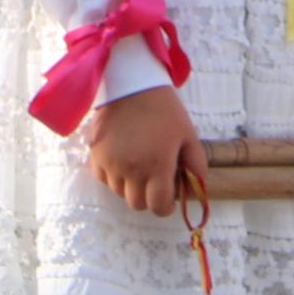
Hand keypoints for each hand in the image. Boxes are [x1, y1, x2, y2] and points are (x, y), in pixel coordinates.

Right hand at [90, 84, 206, 218]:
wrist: (132, 87)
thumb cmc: (164, 111)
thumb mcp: (189, 136)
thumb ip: (196, 166)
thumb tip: (197, 190)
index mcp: (157, 166)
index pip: (159, 207)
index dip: (166, 206)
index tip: (168, 195)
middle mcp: (132, 170)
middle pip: (138, 204)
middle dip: (149, 196)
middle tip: (154, 178)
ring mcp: (111, 165)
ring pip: (120, 193)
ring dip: (130, 186)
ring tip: (139, 163)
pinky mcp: (96, 158)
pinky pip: (104, 180)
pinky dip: (114, 175)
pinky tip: (123, 158)